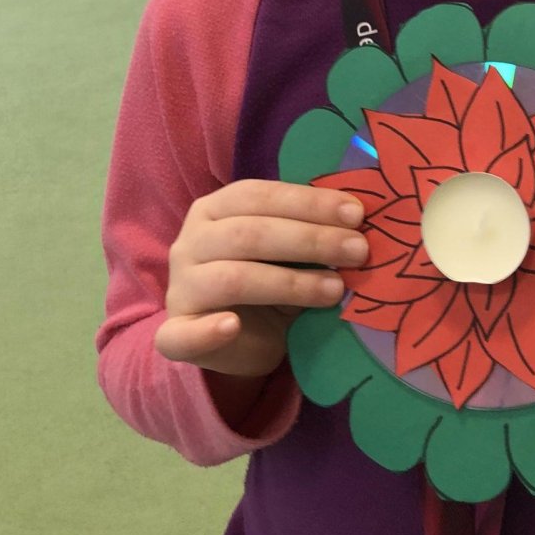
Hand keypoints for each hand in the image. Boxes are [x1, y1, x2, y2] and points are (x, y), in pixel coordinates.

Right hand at [154, 179, 367, 379]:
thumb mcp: (287, 251)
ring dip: (289, 283)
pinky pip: (182, 335)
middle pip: (250, 234)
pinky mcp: (175, 334)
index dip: (308, 202)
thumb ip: (309, 231)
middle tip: (358, 250)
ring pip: (233, 278)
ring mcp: (181, 288)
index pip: (260, 195)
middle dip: (310, 240)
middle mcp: (191, 242)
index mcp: (215, 209)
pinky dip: (207, 331)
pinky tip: (231, 326)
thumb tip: (358, 219)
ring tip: (335, 290)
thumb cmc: (268, 280)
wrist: (240, 338)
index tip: (356, 214)